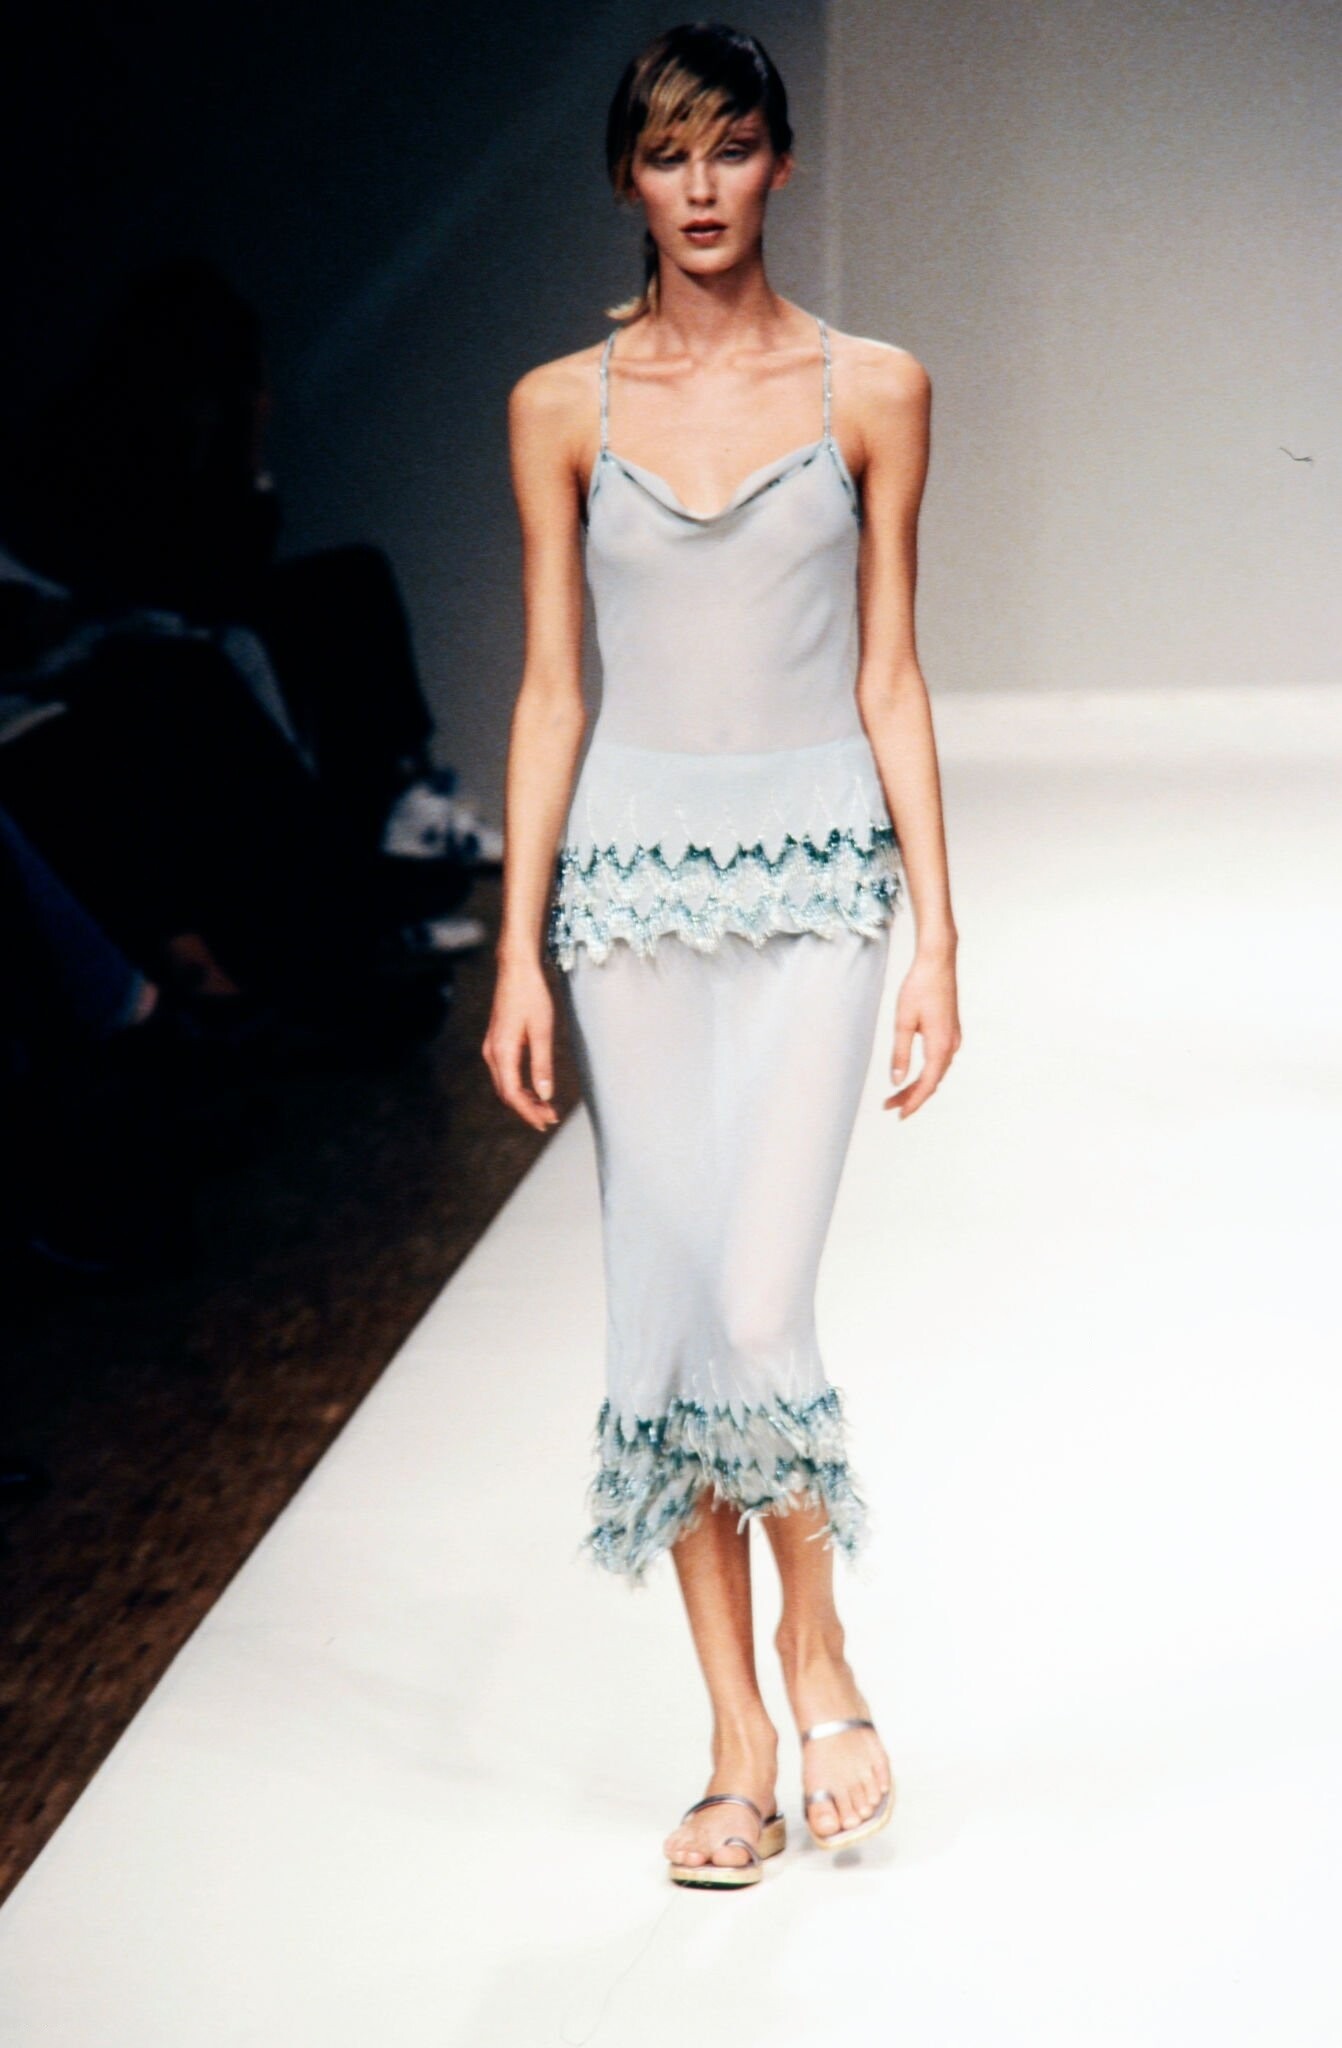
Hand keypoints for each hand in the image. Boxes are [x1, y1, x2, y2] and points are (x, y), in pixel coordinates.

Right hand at [482, 955, 560, 1131]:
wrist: (517, 969)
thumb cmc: (532, 996)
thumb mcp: (543, 1030)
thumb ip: (543, 1065)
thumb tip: (545, 1095)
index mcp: (503, 1052)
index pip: (513, 1094)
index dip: (529, 1112)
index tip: (546, 1122)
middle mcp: (492, 1053)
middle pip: (506, 1093)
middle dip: (527, 1109)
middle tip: (550, 1119)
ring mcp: (492, 1047)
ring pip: (505, 1084)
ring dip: (523, 1099)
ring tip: (545, 1108)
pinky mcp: (497, 1042)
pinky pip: (505, 1073)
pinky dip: (519, 1085)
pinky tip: (534, 1088)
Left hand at [884, 949, 960, 1117]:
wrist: (938, 961)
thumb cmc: (919, 987)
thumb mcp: (903, 1021)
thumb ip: (900, 1053)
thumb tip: (897, 1081)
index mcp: (940, 1045)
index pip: (927, 1084)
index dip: (913, 1102)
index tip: (899, 1115)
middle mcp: (951, 1045)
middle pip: (933, 1081)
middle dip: (912, 1097)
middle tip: (888, 1106)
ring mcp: (953, 1039)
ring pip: (936, 1072)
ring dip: (918, 1085)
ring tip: (896, 1095)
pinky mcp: (951, 1031)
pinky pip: (939, 1061)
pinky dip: (925, 1072)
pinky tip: (912, 1074)